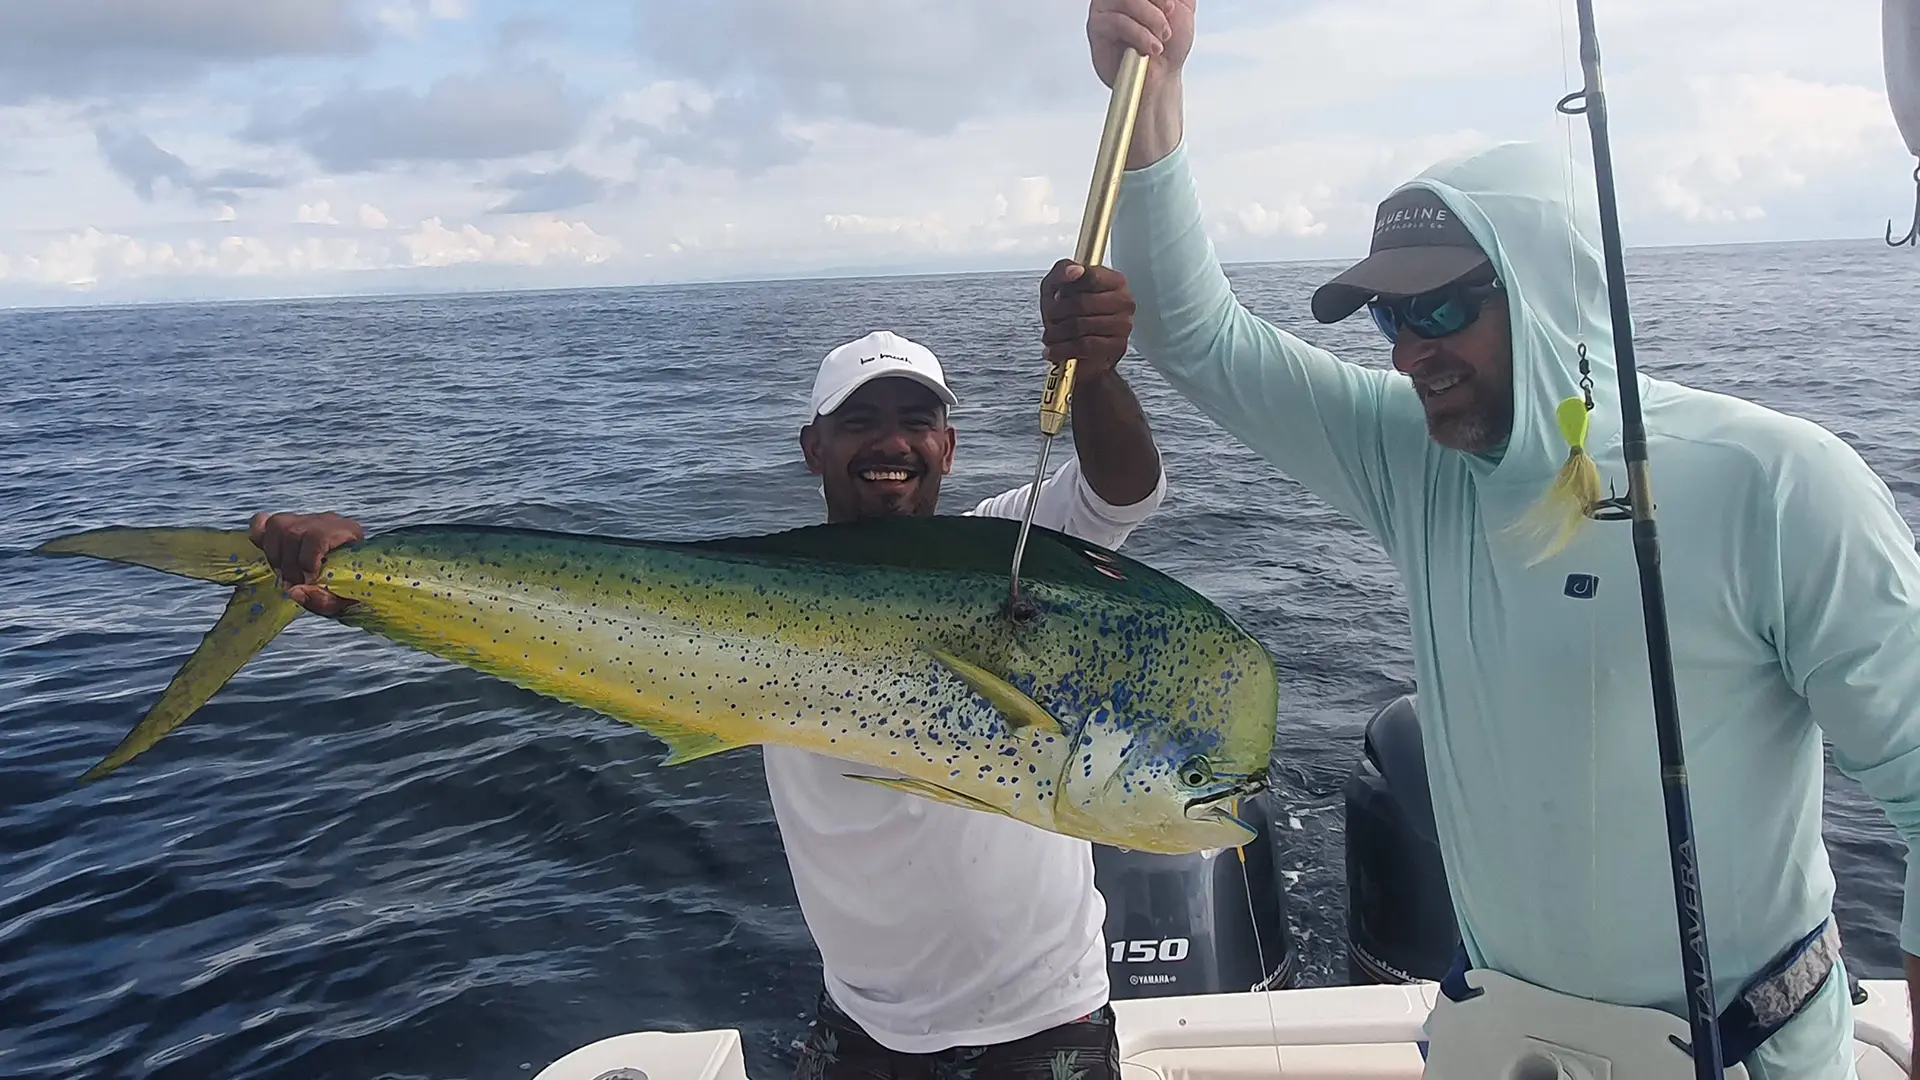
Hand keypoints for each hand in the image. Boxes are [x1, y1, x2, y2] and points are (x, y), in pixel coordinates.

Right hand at [248, 510, 363, 615]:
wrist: (354, 579)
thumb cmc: (350, 589)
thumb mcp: (344, 601)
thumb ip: (323, 600)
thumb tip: (294, 592)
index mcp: (348, 532)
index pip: (318, 536)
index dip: (307, 561)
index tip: (307, 580)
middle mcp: (326, 521)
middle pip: (293, 532)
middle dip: (289, 564)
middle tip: (293, 584)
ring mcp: (306, 520)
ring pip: (278, 525)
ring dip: (275, 555)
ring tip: (285, 574)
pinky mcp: (288, 524)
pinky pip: (264, 521)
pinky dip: (260, 536)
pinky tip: (272, 556)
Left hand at [1040, 258, 1135, 380]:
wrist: (1079, 355)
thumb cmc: (1068, 315)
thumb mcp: (1057, 287)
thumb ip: (1062, 270)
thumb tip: (1075, 270)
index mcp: (1115, 280)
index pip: (1088, 276)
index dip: (1066, 287)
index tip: (1056, 295)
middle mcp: (1125, 300)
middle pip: (1081, 302)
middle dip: (1056, 313)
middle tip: (1050, 320)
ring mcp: (1124, 324)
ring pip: (1080, 325)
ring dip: (1057, 333)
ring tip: (1050, 337)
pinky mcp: (1118, 346)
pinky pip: (1085, 346)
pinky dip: (1063, 349)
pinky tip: (1053, 351)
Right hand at [1087, 0, 1194, 89]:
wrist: (1161, 76)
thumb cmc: (1170, 44)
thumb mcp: (1184, 6)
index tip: (1171, 7)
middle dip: (1156, 7)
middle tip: (1167, 23)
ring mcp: (1106, 8)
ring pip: (1127, 0)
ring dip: (1151, 21)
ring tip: (1160, 39)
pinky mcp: (1096, 27)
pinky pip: (1117, 22)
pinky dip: (1139, 35)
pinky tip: (1149, 48)